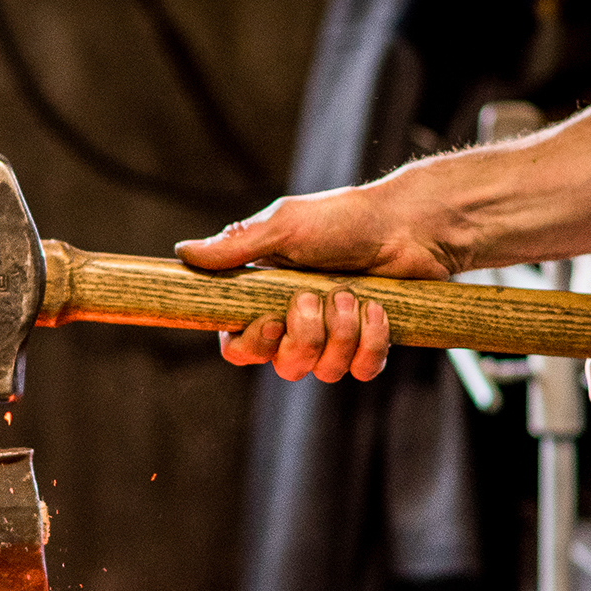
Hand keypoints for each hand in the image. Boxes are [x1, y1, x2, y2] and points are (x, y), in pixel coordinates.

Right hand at [176, 187, 446, 382]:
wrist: (407, 224)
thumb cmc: (342, 219)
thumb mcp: (283, 226)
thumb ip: (235, 248)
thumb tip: (182, 254)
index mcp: (264, 299)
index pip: (237, 347)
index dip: (251, 345)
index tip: (270, 321)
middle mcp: (295, 324)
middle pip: (282, 366)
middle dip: (304, 336)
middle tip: (316, 296)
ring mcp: (333, 338)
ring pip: (323, 371)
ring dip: (341, 332)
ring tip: (352, 294)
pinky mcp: (368, 345)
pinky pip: (362, 371)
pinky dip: (372, 342)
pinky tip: (378, 310)